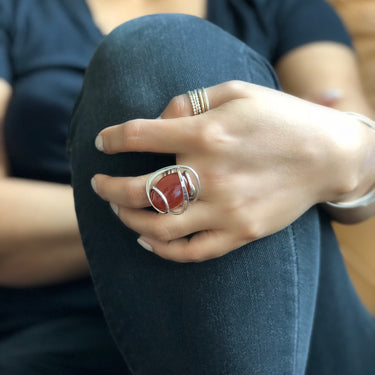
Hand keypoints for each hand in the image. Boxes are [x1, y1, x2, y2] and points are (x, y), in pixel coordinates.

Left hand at [92, 81, 366, 261]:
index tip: (102, 143)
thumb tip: (156, 118)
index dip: (111, 139)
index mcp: (206, 133)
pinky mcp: (239, 233)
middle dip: (107, 188)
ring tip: (119, 210)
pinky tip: (147, 241)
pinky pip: (190, 251)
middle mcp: (210, 174)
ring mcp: (224, 209)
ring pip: (158, 226)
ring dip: (127, 219)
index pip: (137, 136)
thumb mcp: (236, 91)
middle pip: (138, 189)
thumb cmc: (279, 119)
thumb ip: (190, 101)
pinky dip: (161, 250)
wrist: (327, 155)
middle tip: (98, 184)